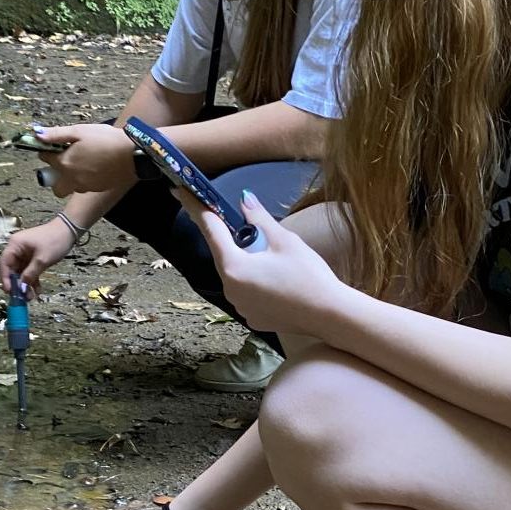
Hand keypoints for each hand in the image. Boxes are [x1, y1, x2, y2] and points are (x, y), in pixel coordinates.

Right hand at [0, 217, 74, 295]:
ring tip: (30, 297)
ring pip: (21, 272)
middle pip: (12, 269)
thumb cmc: (54, 241)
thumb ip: (30, 274)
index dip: (5, 279)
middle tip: (21, 297)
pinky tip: (37, 290)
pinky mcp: (33, 257)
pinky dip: (33, 279)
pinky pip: (29, 270)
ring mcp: (25, 253)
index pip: (4, 264)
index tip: (9, 291)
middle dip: (17, 284)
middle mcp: (17, 249)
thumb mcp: (42, 260)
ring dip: (25, 284)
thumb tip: (21, 287)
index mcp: (15, 245)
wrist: (69, 230)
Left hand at [28, 121, 136, 200]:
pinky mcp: (97, 189)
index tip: (54, 146)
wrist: (132, 154)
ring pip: (70, 187)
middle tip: (65, 162)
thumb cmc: (105, 139)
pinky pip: (84, 187)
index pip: (45, 159)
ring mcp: (85, 186)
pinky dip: (85, 179)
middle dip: (56, 177)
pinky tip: (95, 167)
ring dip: (71, 178)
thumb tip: (37, 134)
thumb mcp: (79, 131)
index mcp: (64, 163)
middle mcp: (72, 178)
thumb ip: (56, 134)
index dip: (48, 151)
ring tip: (83, 162)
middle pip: (55, 186)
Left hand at [181, 192, 345, 339]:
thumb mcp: (284, 240)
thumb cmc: (308, 275)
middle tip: (260, 236)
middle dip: (237, 241)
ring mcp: (240, 307)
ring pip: (237, 275)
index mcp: (234, 266)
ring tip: (279, 264)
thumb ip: (259, 219)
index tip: (180, 191)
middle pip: (226, 255)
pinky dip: (257, 283)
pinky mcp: (253, 318)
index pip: (210, 229)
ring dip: (249, 263)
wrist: (330, 315)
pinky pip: (248, 293)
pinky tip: (279, 283)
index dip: (196, 207)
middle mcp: (230, 289)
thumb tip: (244, 200)